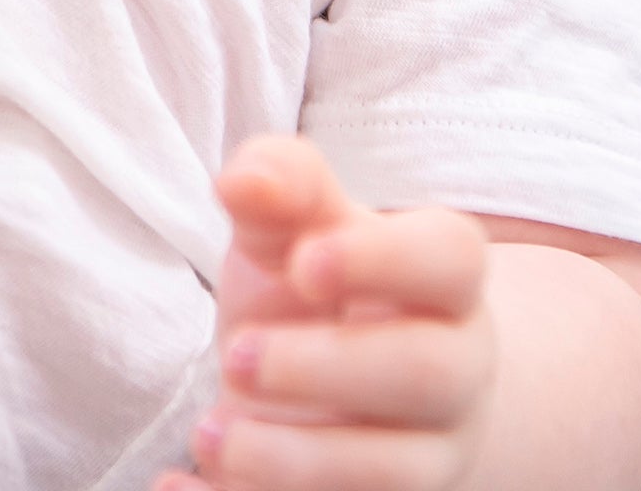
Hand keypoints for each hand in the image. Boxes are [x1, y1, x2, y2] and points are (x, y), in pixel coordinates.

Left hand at [159, 136, 494, 490]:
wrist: (332, 383)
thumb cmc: (311, 284)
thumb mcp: (292, 225)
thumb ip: (278, 186)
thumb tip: (243, 181)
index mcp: (442, 278)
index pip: (450, 257)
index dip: (383, 259)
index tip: (304, 262)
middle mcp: (456, 370)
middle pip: (427, 373)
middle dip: (327, 367)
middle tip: (238, 354)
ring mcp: (429, 454)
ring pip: (394, 473)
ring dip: (293, 459)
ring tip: (209, 432)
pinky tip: (183, 487)